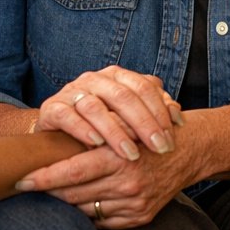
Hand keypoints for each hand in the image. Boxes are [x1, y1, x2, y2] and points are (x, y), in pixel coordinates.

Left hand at [18, 139, 195, 229]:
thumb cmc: (147, 129)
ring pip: (85, 210)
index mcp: (120, 156)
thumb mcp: (123, 121)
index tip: (22, 179)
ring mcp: (135, 203)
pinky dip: (86, 214)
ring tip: (46, 196)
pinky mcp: (140, 217)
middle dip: (48, 192)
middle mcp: (128, 183)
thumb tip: (51, 141)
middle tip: (26, 188)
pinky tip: (75, 205)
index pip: (73, 171)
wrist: (188, 149)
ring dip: (64, 204)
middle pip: (74, 195)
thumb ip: (93, 129)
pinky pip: (102, 221)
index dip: (44, 177)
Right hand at [37, 65, 181, 161]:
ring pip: (95, 106)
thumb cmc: (103, 123)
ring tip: (130, 153)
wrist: (60, 130)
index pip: (144, 87)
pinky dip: (82, 129)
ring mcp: (72, 91)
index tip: (171, 137)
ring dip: (115, 132)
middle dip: (144, 124)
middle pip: (124, 96)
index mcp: (118, 76)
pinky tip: (96, 144)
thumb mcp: (130, 115)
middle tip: (158, 148)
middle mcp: (95, 79)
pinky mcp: (52, 108)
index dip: (160, 112)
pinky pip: (67, 115)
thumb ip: (153, 110)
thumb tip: (177, 115)